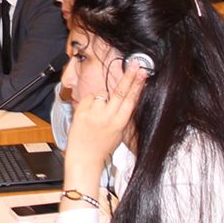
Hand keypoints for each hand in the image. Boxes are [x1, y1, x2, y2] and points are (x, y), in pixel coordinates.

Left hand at [64, 62, 146, 191]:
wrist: (84, 157)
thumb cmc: (102, 146)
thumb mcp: (119, 133)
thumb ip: (122, 115)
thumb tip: (127, 96)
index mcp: (120, 123)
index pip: (131, 99)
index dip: (138, 84)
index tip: (142, 72)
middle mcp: (107, 117)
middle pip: (120, 91)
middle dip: (129, 76)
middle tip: (135, 64)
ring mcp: (93, 113)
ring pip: (101, 95)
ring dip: (101, 100)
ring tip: (97, 116)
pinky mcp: (81, 111)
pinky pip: (88, 98)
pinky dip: (89, 103)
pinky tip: (89, 114)